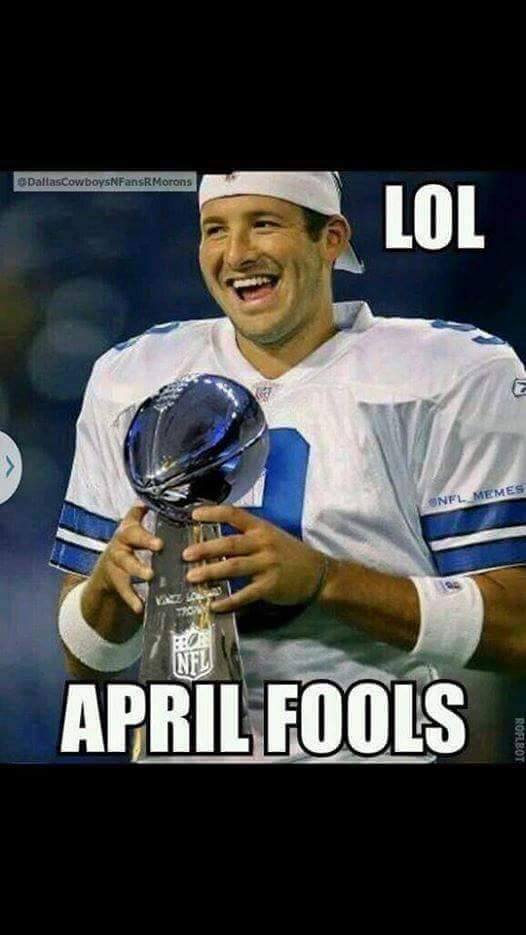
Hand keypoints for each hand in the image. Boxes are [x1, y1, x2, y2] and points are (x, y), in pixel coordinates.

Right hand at [87, 504, 162, 614]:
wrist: (105, 573)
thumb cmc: (127, 547)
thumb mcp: (131, 529)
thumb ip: (138, 514)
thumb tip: (147, 496)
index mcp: (127, 532)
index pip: (133, 520)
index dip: (139, 514)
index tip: (149, 508)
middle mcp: (119, 545)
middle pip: (130, 540)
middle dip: (145, 540)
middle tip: (160, 545)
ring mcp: (116, 564)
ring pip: (126, 565)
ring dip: (138, 569)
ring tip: (151, 575)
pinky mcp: (116, 583)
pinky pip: (124, 591)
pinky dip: (132, 600)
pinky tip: (140, 608)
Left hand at [182, 505, 326, 612]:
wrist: (319, 573)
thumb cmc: (289, 554)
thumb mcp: (271, 537)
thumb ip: (247, 537)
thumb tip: (214, 542)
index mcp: (261, 528)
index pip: (234, 514)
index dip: (213, 512)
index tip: (193, 515)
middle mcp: (263, 543)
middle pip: (230, 543)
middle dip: (205, 548)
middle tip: (185, 554)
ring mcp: (267, 565)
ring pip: (234, 567)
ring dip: (211, 572)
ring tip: (192, 577)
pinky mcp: (270, 586)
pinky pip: (245, 594)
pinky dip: (228, 600)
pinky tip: (214, 605)